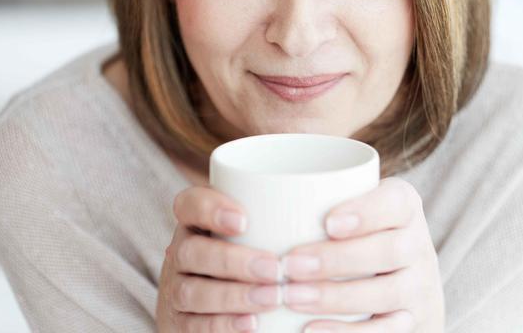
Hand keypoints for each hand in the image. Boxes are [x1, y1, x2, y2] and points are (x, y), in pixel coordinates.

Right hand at [156, 184, 282, 331]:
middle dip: (233, 260)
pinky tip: (252, 324)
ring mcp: (176, 288)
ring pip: (190, 291)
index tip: (245, 220)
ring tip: (272, 299)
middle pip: (192, 251)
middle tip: (274, 269)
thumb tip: (346, 202)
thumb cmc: (262, 252)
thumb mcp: (266, 230)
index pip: (189, 204)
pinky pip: (193, 325)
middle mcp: (182, 251)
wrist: (237, 301)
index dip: (210, 209)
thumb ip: (285, 216)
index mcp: (199, 221)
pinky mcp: (180, 322)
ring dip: (232, 296)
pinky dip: (223, 325)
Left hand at [280, 177, 444, 331]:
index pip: (396, 203)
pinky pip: (386, 332)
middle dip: (337, 259)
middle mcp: (419, 245)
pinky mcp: (414, 322)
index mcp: (404, 207)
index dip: (366, 212)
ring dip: (335, 296)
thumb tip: (252, 194)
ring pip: (386, 293)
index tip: (327, 223)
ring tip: (290, 296)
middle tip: (289, 264)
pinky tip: (309, 329)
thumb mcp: (356, 210)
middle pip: (389, 250)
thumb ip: (324, 198)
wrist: (406, 285)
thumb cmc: (360, 236)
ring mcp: (420, 287)